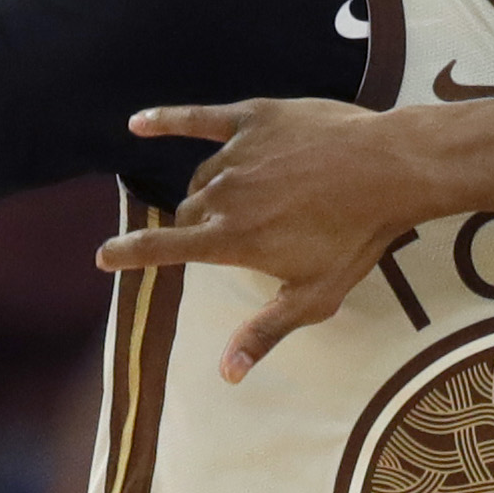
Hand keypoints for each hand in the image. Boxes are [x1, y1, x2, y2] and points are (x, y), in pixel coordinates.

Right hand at [96, 97, 435, 376]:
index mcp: (231, 239)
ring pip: (204, 175)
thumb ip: (265, 331)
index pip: (162, 248)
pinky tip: (138, 122)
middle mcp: (224, 195)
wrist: (390, 169)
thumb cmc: (357, 237)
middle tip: (242, 232)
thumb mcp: (315, 296)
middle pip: (189, 211)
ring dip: (213, 189)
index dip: (128, 255)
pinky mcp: (254, 118)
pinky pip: (199, 118)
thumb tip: (227, 374)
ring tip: (257, 197)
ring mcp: (237, 153)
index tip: (103, 257)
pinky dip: (166, 119)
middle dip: (201, 225)